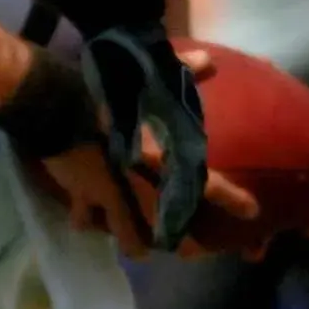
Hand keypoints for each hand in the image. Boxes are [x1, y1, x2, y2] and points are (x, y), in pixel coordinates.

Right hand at [75, 0, 207, 250]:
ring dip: (134, 242)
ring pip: (128, 236)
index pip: (207, 185)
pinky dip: (88, 221)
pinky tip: (88, 222)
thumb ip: (182, 71)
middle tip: (188, 248)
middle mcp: (142, 187)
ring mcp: (109, 197)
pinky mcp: (80, 196)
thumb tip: (210, 60)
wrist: (56, 106)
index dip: (232, 200)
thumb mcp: (147, 79)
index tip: (252, 211)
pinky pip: (85, 219)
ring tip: (138, 246)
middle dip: (181, 242)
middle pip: (169, 228)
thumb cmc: (105, 93)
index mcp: (163, 160)